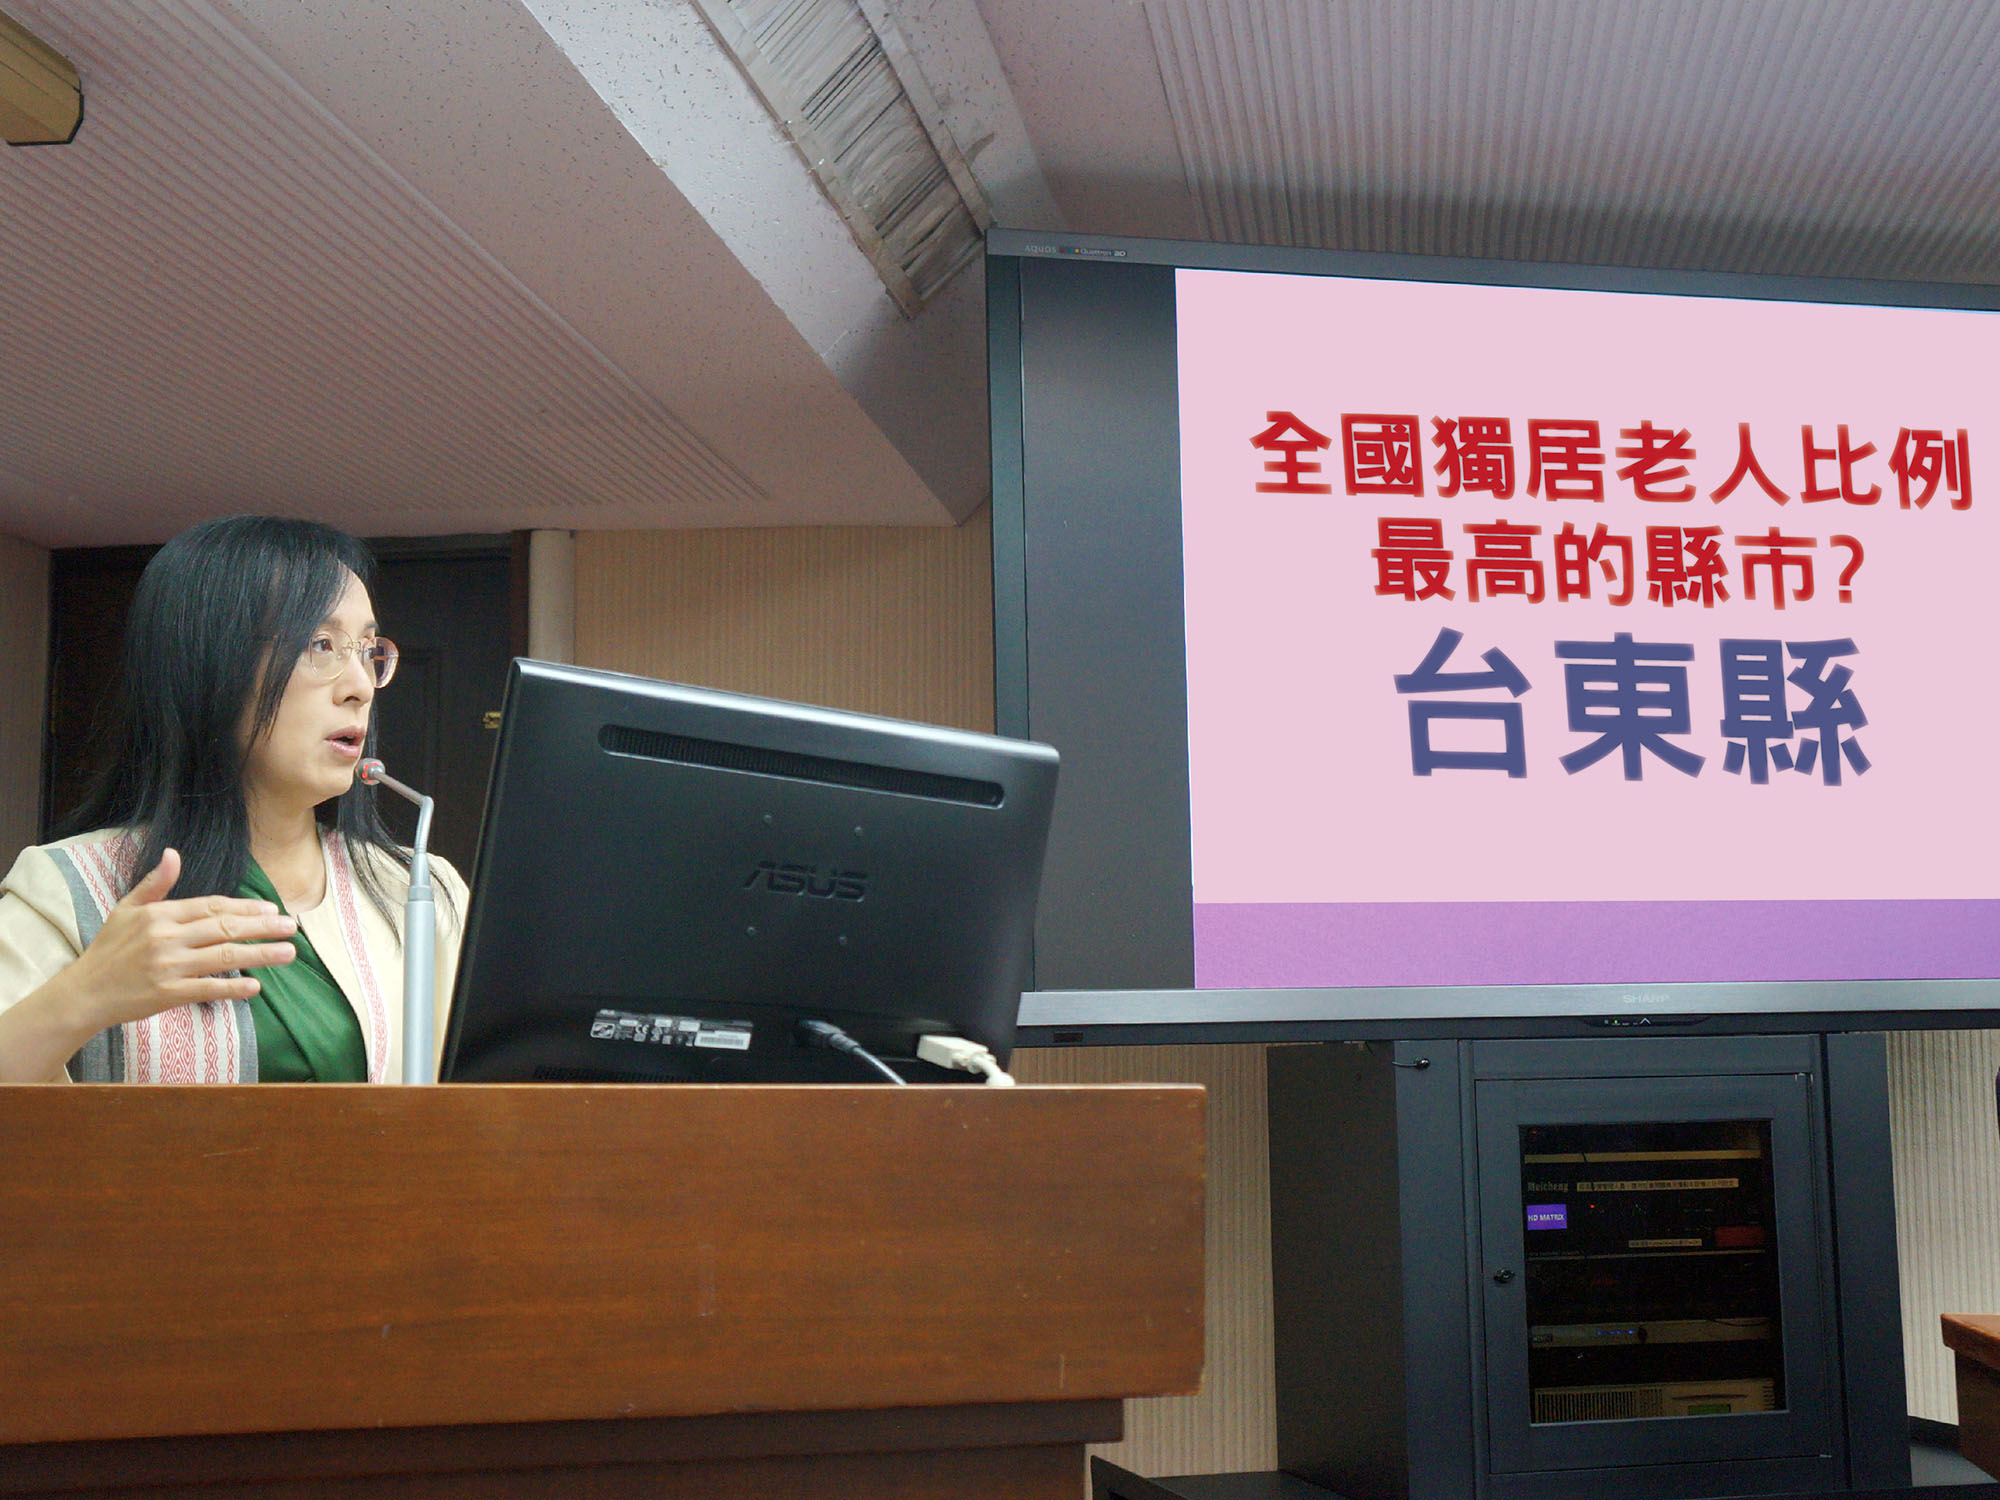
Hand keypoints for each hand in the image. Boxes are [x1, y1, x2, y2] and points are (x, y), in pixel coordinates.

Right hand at [63, 847, 298, 1032]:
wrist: (83, 992)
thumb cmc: (108, 949)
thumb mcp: (126, 909)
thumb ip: (154, 884)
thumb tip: (173, 853)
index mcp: (160, 915)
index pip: (212, 907)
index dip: (245, 908)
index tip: (271, 909)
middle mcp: (166, 938)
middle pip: (225, 928)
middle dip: (263, 927)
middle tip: (291, 927)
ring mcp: (168, 966)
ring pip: (223, 956)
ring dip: (260, 955)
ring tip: (288, 953)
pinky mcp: (166, 994)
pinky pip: (207, 988)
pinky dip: (232, 987)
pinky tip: (255, 986)